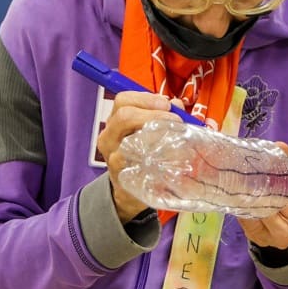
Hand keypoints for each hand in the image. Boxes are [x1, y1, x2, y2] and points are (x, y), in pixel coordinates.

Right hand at [96, 91, 183, 221]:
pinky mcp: (122, 175)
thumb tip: (178, 104)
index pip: (123, 100)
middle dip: (152, 114)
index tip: (166, 104)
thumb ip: (161, 116)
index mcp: (115, 120)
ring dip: (154, 135)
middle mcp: (109, 136)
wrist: (128, 190)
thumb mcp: (146, 131)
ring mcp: (112, 157)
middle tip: (174, 120)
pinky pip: (135, 164)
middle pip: (123, 116)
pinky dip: (152, 158)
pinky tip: (167, 157)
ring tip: (173, 136)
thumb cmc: (141, 154)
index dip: (145, 98)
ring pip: (127, 141)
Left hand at [237, 142, 287, 248]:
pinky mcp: (256, 238)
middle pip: (282, 229)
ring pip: (262, 229)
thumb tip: (281, 147)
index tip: (284, 200)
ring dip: (253, 210)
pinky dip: (242, 211)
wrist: (287, 221)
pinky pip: (248, 226)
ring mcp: (274, 240)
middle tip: (258, 193)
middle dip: (269, 211)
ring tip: (244, 193)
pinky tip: (236, 198)